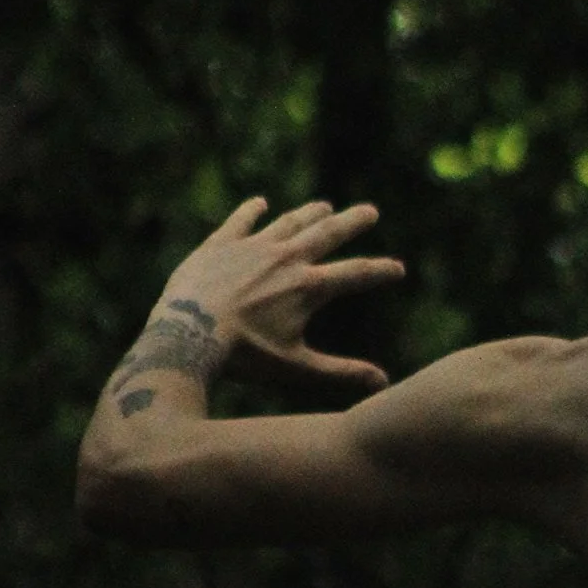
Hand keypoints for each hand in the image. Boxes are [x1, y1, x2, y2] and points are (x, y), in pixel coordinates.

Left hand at [153, 196, 405, 393]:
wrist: (189, 334)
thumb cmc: (244, 357)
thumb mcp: (296, 369)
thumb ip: (341, 373)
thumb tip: (382, 384)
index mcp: (309, 288)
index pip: (356, 274)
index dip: (381, 271)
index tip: (399, 269)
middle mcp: (286, 259)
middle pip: (328, 234)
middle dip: (352, 222)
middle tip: (370, 211)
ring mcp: (252, 247)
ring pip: (289, 222)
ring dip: (310, 213)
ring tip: (324, 206)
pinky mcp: (220, 244)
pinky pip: (241, 221)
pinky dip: (252, 211)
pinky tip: (260, 203)